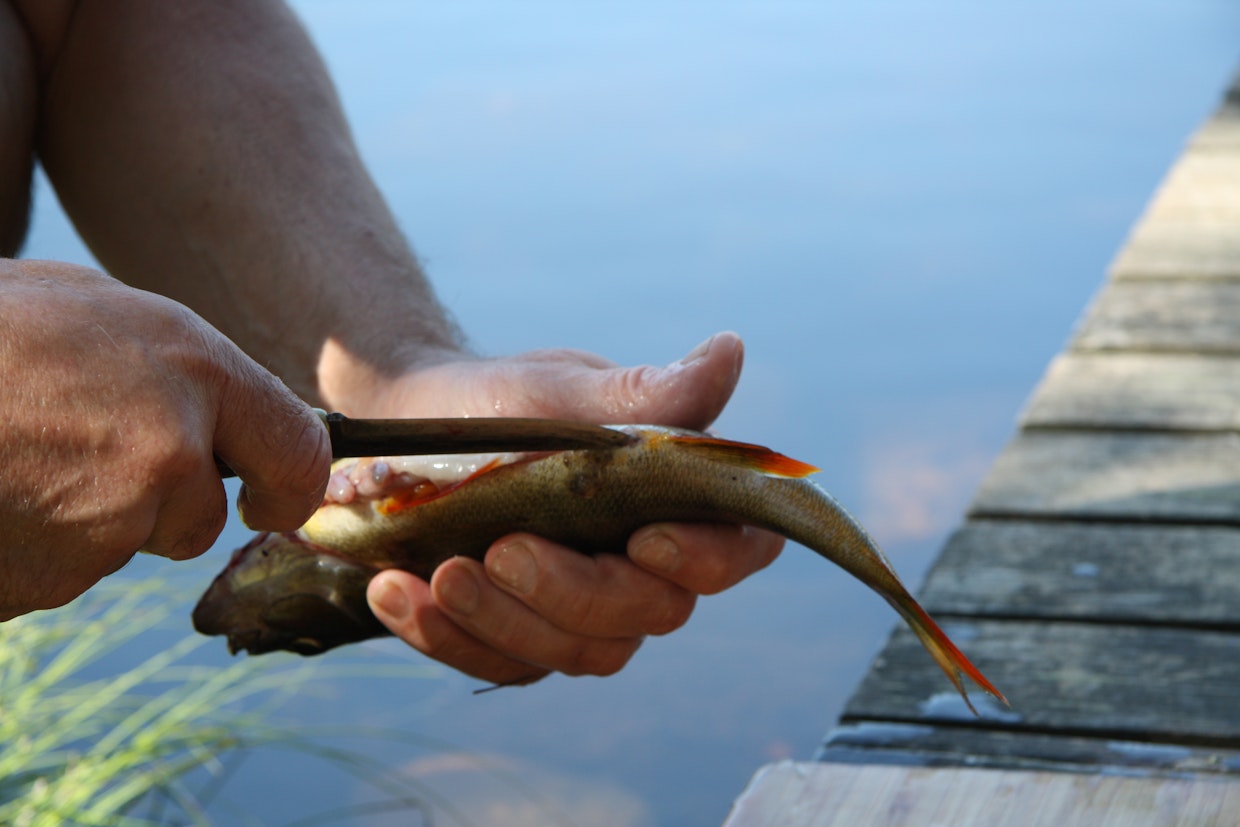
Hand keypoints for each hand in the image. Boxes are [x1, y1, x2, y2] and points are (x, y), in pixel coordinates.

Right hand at [0, 261, 330, 618]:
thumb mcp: (81, 306)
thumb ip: (163, 362)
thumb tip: (210, 401)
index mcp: (192, 365)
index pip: (299, 448)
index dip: (293, 484)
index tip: (275, 502)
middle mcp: (172, 445)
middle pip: (200, 518)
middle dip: (162, 510)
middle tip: (92, 474)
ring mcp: (113, 517)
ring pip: (120, 544)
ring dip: (78, 522)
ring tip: (10, 456)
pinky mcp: (53, 571)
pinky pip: (55, 570)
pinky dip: (26, 545)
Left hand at [330, 332, 784, 684]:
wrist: (410, 423)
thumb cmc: (502, 402)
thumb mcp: (562, 391)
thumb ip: (646, 395)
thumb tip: (728, 351)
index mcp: (675, 502)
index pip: (735, 548)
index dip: (706, 558)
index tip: (645, 540)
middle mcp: (642, 569)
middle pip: (649, 613)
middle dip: (573, 593)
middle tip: (502, 552)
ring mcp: (581, 614)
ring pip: (577, 653)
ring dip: (505, 622)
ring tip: (439, 575)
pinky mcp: (519, 641)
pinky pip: (500, 664)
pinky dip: (446, 637)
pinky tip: (395, 595)